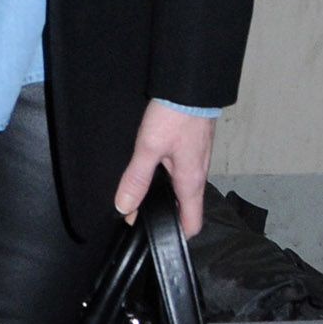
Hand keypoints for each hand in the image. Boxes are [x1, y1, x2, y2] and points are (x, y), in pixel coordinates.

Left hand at [113, 99, 213, 237]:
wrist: (190, 86)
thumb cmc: (174, 116)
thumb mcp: (149, 148)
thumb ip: (136, 178)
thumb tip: (124, 207)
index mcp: (190, 182)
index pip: (192, 223)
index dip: (177, 235)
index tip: (156, 238)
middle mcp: (198, 174)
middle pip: (186, 206)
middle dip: (165, 214)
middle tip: (137, 215)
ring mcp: (197, 160)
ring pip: (183, 187)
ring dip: (165, 194)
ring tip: (139, 194)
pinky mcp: (193, 147)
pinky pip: (182, 170)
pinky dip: (167, 176)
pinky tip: (150, 169)